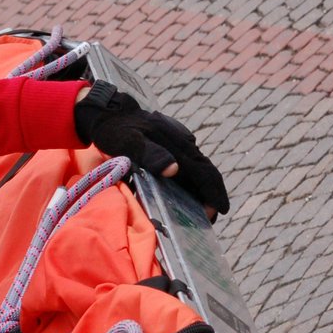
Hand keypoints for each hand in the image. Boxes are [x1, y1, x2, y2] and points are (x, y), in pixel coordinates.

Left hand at [73, 82, 228, 216]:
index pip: (204, 171)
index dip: (214, 191)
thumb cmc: (117, 131)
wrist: (111, 113)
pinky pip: (187, 166)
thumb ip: (150, 154)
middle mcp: (184, 144)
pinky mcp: (174, 145)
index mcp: (177, 145)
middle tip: (210, 219)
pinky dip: (191, 182)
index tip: (221, 210)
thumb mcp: (128, 142)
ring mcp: (180, 144)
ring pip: (197, 170)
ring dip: (202, 191)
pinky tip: (186, 195)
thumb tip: (174, 170)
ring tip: (201, 213)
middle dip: (212, 196)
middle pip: (205, 172)